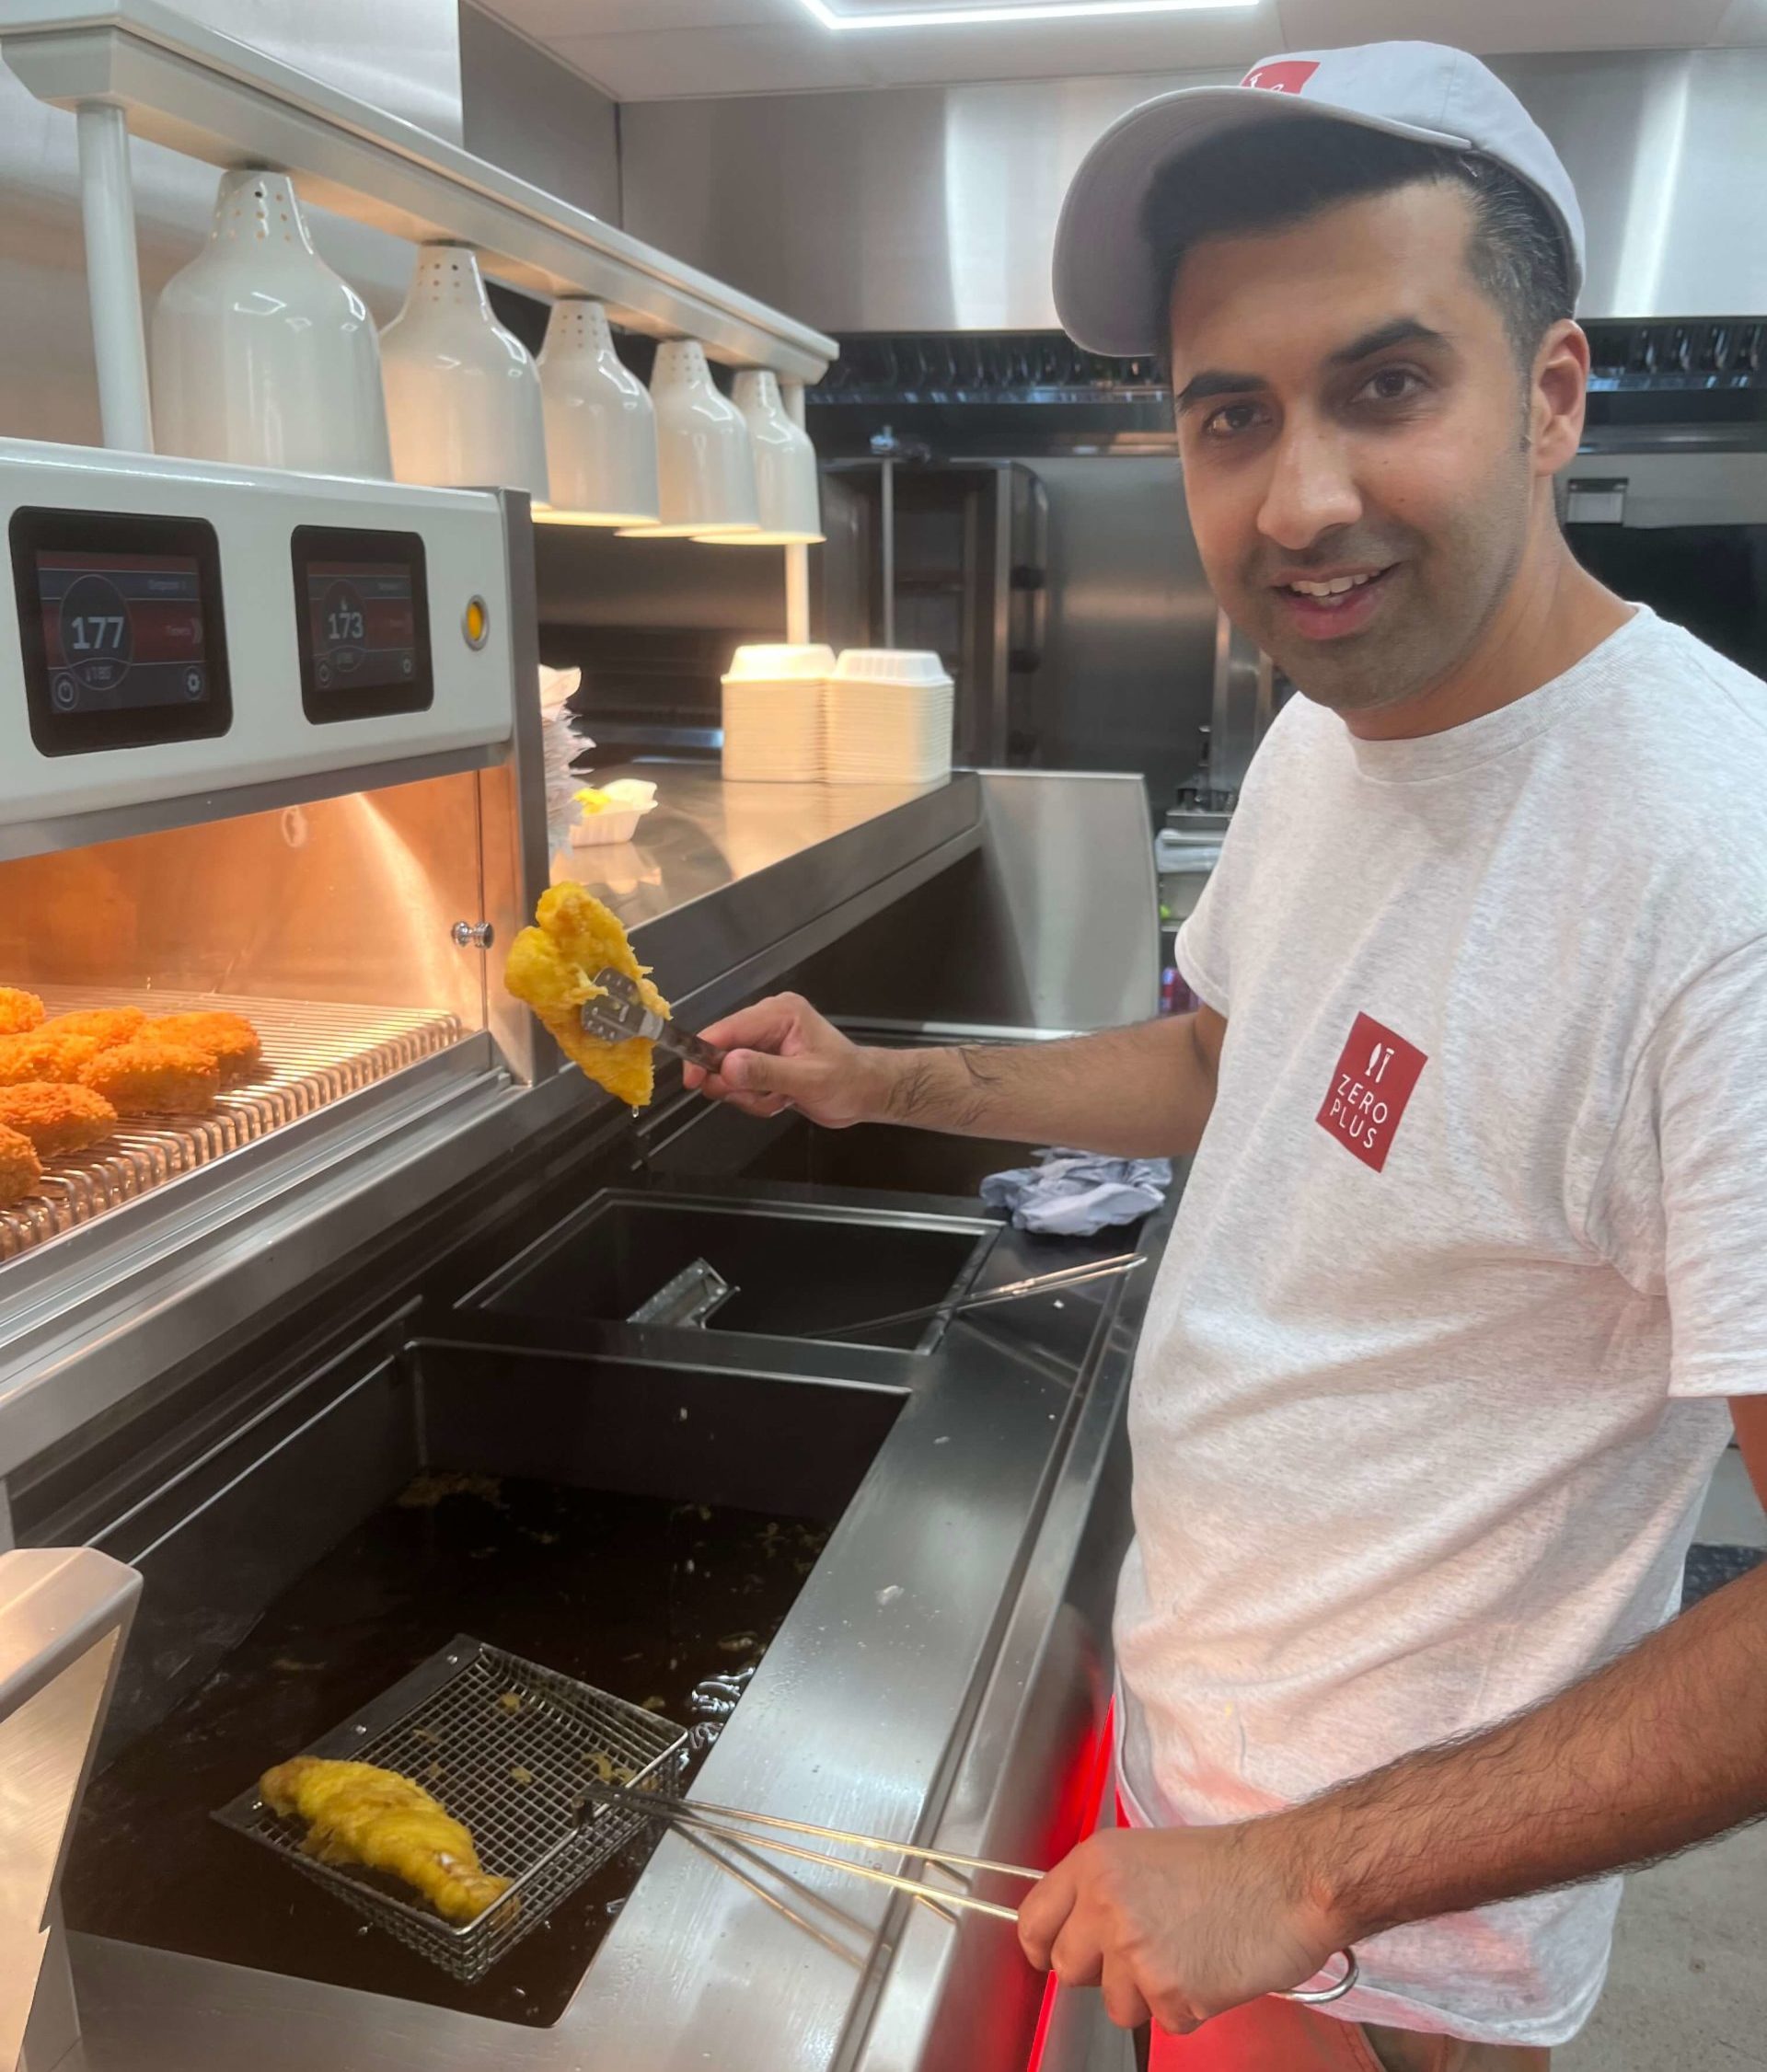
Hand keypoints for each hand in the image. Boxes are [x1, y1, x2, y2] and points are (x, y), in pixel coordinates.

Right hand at [684, 992, 896, 1127]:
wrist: (866, 1094)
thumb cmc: (846, 1082)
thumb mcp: (806, 1079)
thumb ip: (765, 1072)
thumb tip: (726, 1066)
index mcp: (779, 1013)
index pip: (727, 1030)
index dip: (704, 1055)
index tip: (693, 1082)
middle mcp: (768, 1022)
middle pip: (723, 1053)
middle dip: (738, 1084)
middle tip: (767, 1098)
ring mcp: (765, 1042)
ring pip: (730, 1074)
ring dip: (751, 1095)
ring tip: (781, 1098)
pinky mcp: (764, 1061)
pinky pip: (741, 1084)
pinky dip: (757, 1098)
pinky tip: (782, 1099)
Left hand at [1017, 1822, 1340, 2035]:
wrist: (1290, 1880)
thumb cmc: (1233, 1865)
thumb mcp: (1147, 1854)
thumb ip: (1105, 1889)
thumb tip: (1080, 1927)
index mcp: (1095, 1863)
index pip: (1034, 1920)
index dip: (1043, 1945)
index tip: (1053, 1954)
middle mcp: (1104, 1905)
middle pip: (1068, 1968)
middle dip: (1102, 1971)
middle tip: (1146, 1953)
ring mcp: (1135, 1951)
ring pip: (1116, 2004)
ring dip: (1149, 1994)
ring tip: (1188, 1956)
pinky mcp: (1170, 1992)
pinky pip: (1165, 2021)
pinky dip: (1189, 2007)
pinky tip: (1211, 1970)